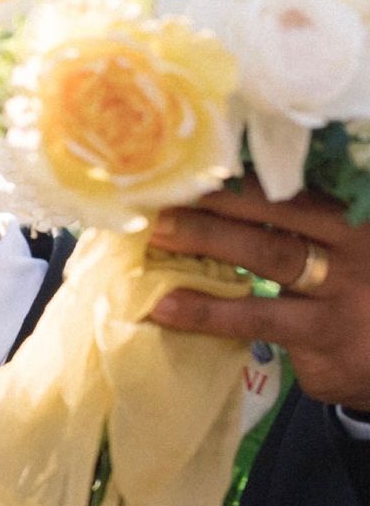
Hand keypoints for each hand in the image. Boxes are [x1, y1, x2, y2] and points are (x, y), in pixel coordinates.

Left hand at [149, 181, 369, 412]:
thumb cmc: (351, 297)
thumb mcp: (339, 255)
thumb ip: (300, 230)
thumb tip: (213, 200)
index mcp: (352, 220)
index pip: (293, 189)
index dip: (241, 178)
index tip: (193, 166)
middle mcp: (354, 249)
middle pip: (282, 211)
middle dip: (219, 200)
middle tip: (163, 196)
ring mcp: (342, 293)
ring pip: (270, 256)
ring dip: (208, 242)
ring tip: (156, 240)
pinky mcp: (326, 338)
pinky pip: (257, 321)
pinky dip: (208, 313)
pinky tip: (167, 309)